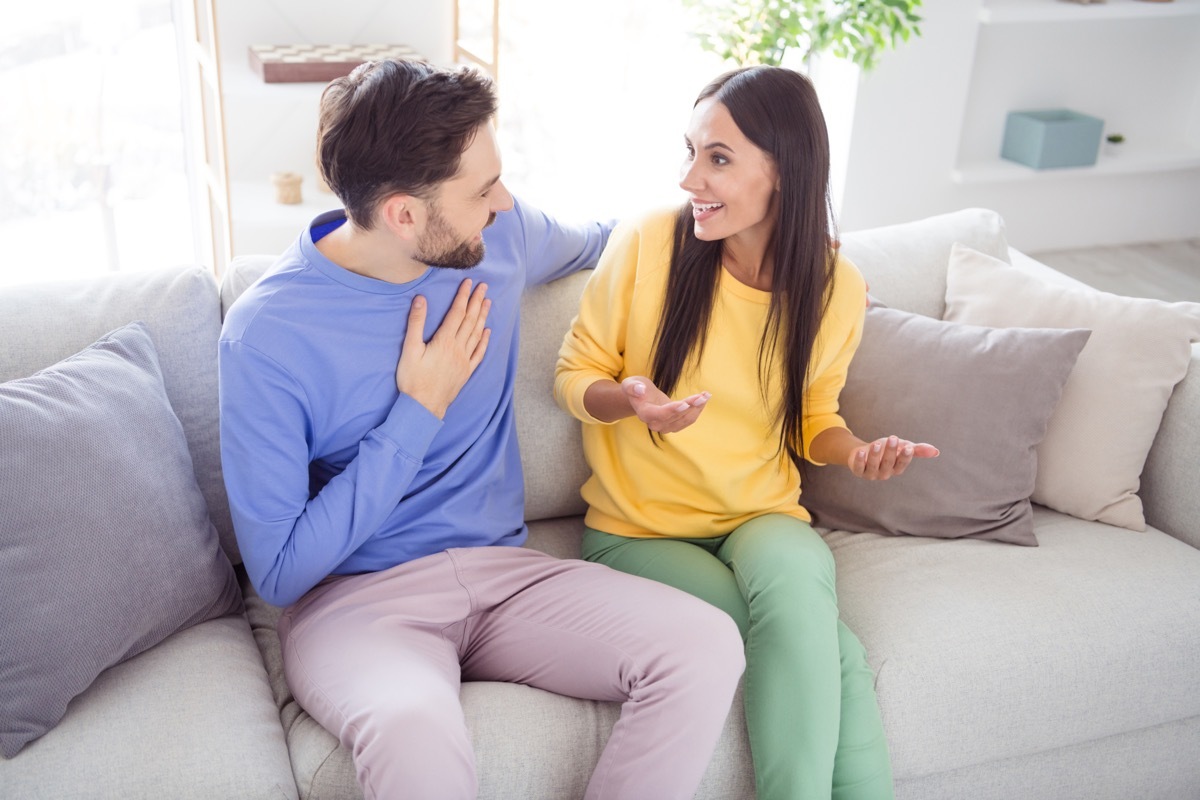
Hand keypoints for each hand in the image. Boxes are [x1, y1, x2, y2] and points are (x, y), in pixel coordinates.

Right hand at [396, 279, 491, 417]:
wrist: (424, 407)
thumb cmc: (413, 379)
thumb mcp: (409, 350)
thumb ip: (416, 323)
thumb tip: (421, 299)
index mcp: (444, 341)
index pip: (457, 313)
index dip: (463, 296)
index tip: (469, 283)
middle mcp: (458, 349)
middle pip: (470, 320)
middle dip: (477, 302)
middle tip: (484, 286)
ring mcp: (464, 360)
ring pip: (476, 334)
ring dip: (482, 316)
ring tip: (488, 302)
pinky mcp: (466, 371)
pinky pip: (479, 353)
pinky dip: (484, 341)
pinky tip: (487, 332)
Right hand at [622, 376, 709, 433]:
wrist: (641, 397)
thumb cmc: (636, 387)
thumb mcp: (630, 383)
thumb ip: (633, 387)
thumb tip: (640, 390)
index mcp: (645, 413)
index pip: (660, 414)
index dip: (673, 410)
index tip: (685, 404)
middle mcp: (655, 424)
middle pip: (676, 417)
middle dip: (690, 406)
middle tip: (703, 395)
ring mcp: (665, 427)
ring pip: (685, 420)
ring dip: (697, 408)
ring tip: (706, 395)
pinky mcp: (674, 425)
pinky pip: (688, 420)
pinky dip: (697, 410)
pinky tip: (704, 398)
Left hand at [848, 435, 938, 479]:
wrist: (864, 452)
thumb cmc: (886, 450)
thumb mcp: (901, 447)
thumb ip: (917, 450)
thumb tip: (936, 451)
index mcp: (896, 468)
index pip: (901, 464)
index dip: (905, 457)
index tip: (908, 447)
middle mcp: (884, 473)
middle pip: (888, 463)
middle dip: (891, 451)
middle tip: (893, 438)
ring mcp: (871, 473)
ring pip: (873, 465)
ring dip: (875, 455)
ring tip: (876, 444)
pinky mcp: (858, 470)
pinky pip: (858, 467)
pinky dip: (859, 460)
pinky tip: (861, 452)